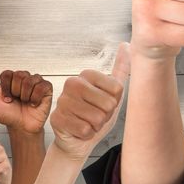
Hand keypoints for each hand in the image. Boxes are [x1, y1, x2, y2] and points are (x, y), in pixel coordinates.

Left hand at [0, 70, 52, 133]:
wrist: (21, 127)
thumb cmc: (8, 116)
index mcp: (10, 81)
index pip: (7, 73)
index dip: (5, 87)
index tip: (6, 98)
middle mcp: (23, 80)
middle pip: (19, 75)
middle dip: (15, 91)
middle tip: (17, 100)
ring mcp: (36, 83)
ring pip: (30, 80)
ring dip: (25, 95)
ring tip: (25, 102)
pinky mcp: (46, 89)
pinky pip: (42, 86)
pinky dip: (36, 97)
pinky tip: (33, 103)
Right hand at [50, 43, 129, 159]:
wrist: (79, 140)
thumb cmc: (98, 114)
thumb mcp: (114, 92)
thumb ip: (121, 69)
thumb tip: (127, 44)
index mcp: (87, 74)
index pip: (118, 89)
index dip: (115, 102)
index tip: (105, 103)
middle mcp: (72, 83)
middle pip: (108, 104)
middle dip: (106, 115)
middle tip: (96, 115)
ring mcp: (62, 100)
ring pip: (97, 117)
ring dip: (97, 125)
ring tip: (88, 122)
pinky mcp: (56, 118)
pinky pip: (85, 129)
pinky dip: (87, 134)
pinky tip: (80, 130)